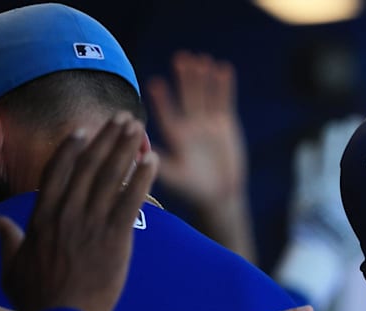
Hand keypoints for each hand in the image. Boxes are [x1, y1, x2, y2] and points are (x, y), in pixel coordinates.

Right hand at [0, 113, 156, 310]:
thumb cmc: (36, 301)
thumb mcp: (11, 268)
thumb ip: (7, 241)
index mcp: (41, 218)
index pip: (56, 172)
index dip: (71, 149)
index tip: (83, 131)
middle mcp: (65, 214)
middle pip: (88, 166)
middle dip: (106, 139)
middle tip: (121, 118)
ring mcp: (90, 224)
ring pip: (109, 176)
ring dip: (125, 148)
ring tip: (137, 128)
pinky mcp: (114, 238)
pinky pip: (131, 200)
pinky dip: (142, 177)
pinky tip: (152, 160)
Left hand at [149, 51, 247, 206]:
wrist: (219, 195)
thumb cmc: (193, 190)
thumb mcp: (176, 179)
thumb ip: (162, 165)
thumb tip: (140, 154)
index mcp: (175, 136)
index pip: (167, 113)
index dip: (162, 99)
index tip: (155, 84)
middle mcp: (189, 125)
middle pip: (186, 97)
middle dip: (184, 79)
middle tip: (180, 59)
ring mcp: (207, 123)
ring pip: (204, 94)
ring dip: (202, 78)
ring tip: (200, 59)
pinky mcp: (224, 124)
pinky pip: (224, 101)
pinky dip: (224, 86)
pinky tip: (223, 68)